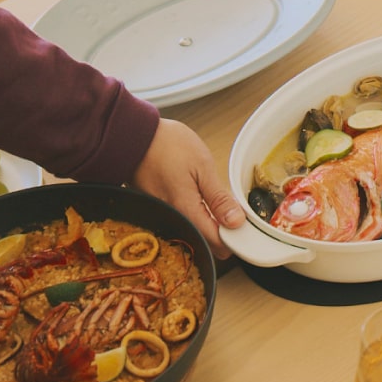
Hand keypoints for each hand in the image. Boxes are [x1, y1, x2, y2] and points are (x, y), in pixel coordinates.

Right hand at [130, 119, 244, 258]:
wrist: (135, 138)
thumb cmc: (168, 146)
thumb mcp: (202, 167)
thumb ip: (218, 198)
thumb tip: (236, 221)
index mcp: (185, 211)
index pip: (215, 243)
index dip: (234, 240)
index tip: (246, 229)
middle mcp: (172, 220)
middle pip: (203, 242)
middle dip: (223, 236)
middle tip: (236, 216)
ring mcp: (163, 217)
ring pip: (193, 234)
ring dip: (210, 228)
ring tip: (221, 209)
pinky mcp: (159, 212)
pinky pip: (182, 224)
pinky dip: (197, 219)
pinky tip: (204, 206)